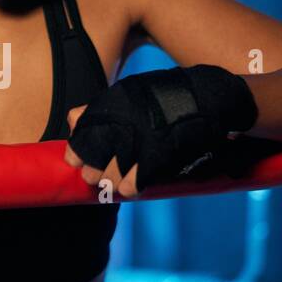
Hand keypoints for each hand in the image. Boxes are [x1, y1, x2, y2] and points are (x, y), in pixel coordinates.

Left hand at [63, 65, 258, 195]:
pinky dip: (132, 188)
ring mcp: (138, 146)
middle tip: (101, 174)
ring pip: (110, 180)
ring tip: (121, 179)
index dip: (77, 155)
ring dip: (114, 183)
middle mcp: (120, 127)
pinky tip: (135, 183)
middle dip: (95, 173)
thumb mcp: (130, 94)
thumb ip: (100, 109)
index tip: (79, 161)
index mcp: (110, 108)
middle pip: (92, 166)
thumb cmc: (168, 97)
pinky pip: (132, 186)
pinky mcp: (156, 162)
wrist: (210, 100)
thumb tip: (72, 121)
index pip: (79, 141)